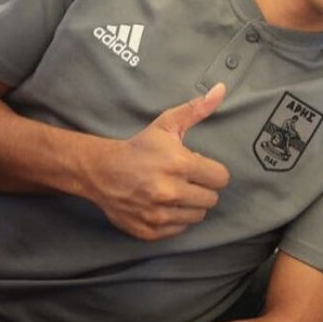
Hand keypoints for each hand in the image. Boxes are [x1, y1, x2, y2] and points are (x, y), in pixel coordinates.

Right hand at [82, 83, 230, 239]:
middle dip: (202, 188)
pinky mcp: (150, 231)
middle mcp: (170, 192)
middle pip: (211, 199)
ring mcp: (159, 215)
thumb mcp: (166, 124)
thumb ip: (197, 110)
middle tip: (185, 179)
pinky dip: (175, 219)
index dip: (212, 171)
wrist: (101, 172)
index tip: (198, 167)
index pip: (221, 178)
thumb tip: (221, 90)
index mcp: (179, 165)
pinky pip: (180, 229)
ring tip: (174, 192)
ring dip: (190, 204)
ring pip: (197, 216)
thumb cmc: (139, 147)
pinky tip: (163, 205)